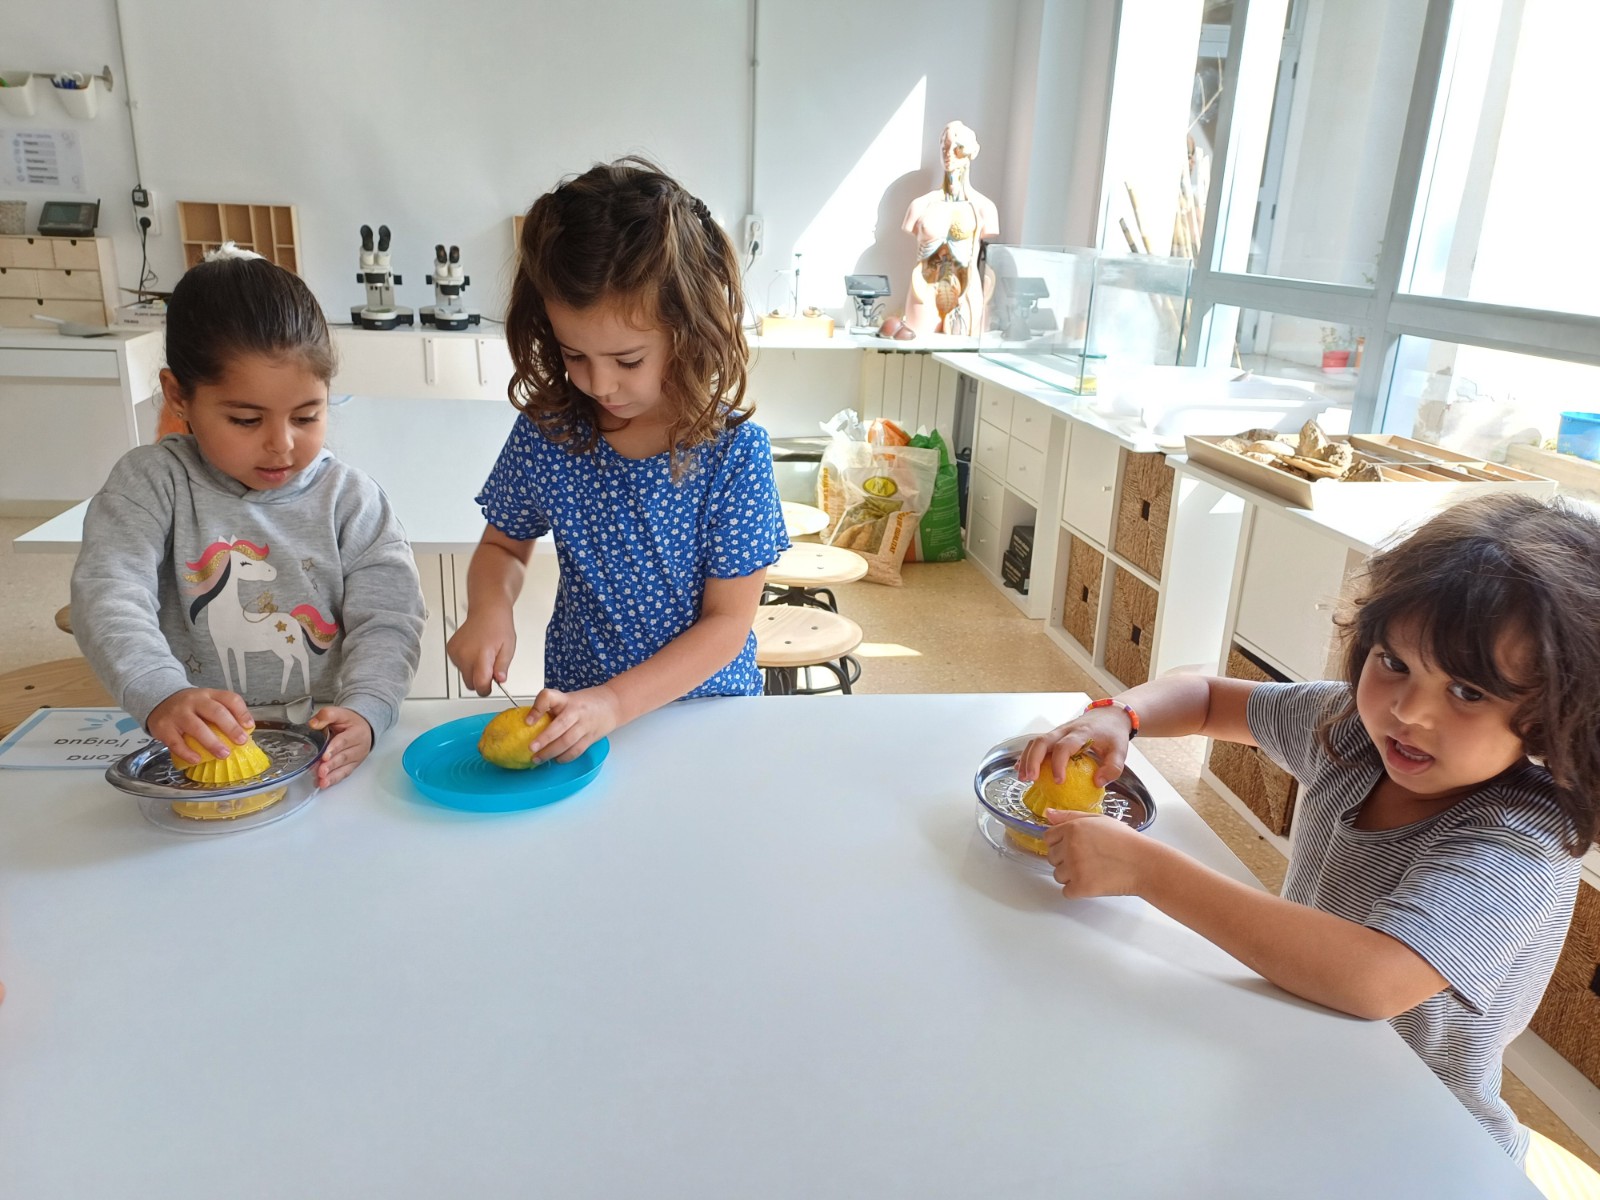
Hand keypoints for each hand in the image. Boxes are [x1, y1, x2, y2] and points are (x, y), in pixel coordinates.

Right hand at [148, 688, 254, 763]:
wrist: (159, 700)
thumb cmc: (190, 706)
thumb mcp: (207, 701)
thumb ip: (224, 712)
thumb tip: (245, 731)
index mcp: (209, 694)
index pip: (229, 698)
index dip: (242, 712)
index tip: (249, 726)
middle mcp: (194, 701)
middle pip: (215, 712)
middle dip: (231, 728)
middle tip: (241, 741)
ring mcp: (178, 713)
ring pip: (197, 727)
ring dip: (212, 742)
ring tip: (223, 754)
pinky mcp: (164, 727)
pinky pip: (176, 742)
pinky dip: (187, 752)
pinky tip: (197, 760)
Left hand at [307, 706, 373, 787]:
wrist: (363, 727)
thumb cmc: (349, 721)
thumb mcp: (339, 713)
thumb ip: (326, 715)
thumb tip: (313, 724)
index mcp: (357, 732)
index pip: (344, 741)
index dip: (334, 749)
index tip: (325, 756)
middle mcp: (359, 747)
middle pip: (344, 757)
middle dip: (332, 766)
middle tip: (321, 772)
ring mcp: (356, 758)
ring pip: (345, 768)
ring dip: (332, 776)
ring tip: (322, 782)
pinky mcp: (353, 766)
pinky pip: (344, 774)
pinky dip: (333, 780)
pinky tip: (323, 784)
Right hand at [447, 611, 516, 696]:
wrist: (487, 610)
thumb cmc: (498, 625)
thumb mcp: (508, 648)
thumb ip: (503, 666)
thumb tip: (500, 680)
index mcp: (480, 655)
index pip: (479, 684)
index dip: (487, 689)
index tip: (491, 685)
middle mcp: (465, 655)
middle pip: (470, 683)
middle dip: (480, 680)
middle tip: (490, 668)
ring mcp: (456, 653)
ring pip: (464, 675)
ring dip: (473, 671)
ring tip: (482, 655)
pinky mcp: (450, 650)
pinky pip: (459, 666)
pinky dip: (466, 663)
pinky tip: (474, 651)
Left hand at [526, 685, 621, 762]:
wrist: (613, 704)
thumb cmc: (585, 702)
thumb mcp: (567, 699)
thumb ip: (551, 709)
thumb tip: (528, 724)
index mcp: (566, 700)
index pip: (548, 697)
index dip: (537, 708)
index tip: (527, 721)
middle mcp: (576, 711)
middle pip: (560, 726)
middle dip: (544, 739)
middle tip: (531, 749)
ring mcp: (585, 726)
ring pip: (567, 741)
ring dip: (551, 752)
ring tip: (538, 758)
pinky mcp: (590, 738)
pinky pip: (576, 750)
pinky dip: (565, 757)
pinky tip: (556, 759)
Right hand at [1018, 707, 1135, 788]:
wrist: (1109, 715)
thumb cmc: (1113, 734)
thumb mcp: (1120, 751)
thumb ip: (1112, 768)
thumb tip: (1097, 782)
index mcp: (1082, 733)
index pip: (1064, 746)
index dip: (1058, 764)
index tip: (1058, 781)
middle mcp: (1066, 730)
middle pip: (1043, 741)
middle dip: (1033, 760)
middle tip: (1031, 779)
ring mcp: (1057, 731)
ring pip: (1035, 742)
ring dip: (1026, 759)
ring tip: (1023, 778)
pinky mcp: (1054, 735)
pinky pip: (1036, 744)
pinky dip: (1026, 756)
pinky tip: (1021, 770)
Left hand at [1042, 809, 1156, 898]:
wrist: (1144, 864)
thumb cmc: (1125, 841)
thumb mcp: (1098, 820)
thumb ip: (1070, 816)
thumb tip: (1048, 814)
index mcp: (1072, 828)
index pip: (1048, 838)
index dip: (1060, 843)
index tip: (1073, 847)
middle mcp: (1070, 847)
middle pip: (1052, 857)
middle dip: (1065, 860)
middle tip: (1088, 859)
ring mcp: (1074, 868)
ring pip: (1058, 875)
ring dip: (1071, 876)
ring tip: (1093, 870)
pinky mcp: (1081, 887)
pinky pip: (1067, 892)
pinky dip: (1078, 890)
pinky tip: (1094, 882)